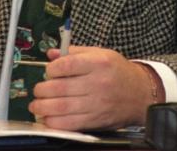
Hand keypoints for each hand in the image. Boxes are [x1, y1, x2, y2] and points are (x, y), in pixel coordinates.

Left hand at [27, 46, 164, 129]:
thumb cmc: (118, 72)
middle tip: (37, 90)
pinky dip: (55, 122)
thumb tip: (52, 54)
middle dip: (42, 89)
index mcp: (99, 63)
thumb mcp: (101, 54)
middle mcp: (98, 83)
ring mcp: (97, 103)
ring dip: (43, 107)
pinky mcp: (96, 120)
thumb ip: (75, 52)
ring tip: (36, 105)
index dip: (52, 69)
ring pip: (62, 107)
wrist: (140, 94)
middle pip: (61, 87)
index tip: (48, 71)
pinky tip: (48, 118)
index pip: (67, 65)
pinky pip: (70, 123)